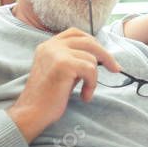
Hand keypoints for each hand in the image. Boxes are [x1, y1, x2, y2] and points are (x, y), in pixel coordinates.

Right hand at [7, 28, 120, 142]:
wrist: (32, 113)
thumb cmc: (48, 97)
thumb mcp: (61, 71)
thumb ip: (74, 59)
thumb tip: (100, 55)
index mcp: (48, 45)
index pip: (76, 33)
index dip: (93, 43)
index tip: (104, 57)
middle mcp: (50, 45)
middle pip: (88, 41)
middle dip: (105, 55)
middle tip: (115, 69)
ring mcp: (56, 53)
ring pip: (91, 58)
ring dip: (93, 78)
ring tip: (85, 92)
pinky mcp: (63, 64)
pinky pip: (91, 70)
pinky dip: (92, 84)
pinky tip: (85, 96)